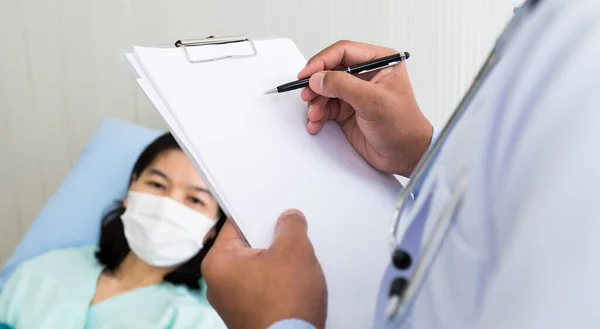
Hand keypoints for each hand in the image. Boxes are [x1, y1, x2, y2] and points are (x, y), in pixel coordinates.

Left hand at [202, 209, 327, 328]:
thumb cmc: (286, 302)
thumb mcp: (294, 251)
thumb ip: (291, 227)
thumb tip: (289, 219)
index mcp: (217, 263)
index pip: (236, 225)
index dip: (258, 213)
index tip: (275, 209)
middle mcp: (217, 285)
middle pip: (248, 247)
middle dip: (272, 241)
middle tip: (292, 236)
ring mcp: (233, 304)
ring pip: (258, 269)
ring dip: (279, 263)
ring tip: (298, 261)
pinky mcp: (250, 317)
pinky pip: (264, 289)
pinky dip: (279, 284)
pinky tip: (297, 283)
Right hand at [300, 40, 432, 176]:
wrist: (405, 155)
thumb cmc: (403, 127)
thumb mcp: (373, 101)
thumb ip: (343, 86)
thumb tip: (318, 78)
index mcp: (380, 62)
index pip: (344, 52)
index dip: (322, 61)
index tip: (307, 74)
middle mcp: (366, 75)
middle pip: (330, 70)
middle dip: (317, 85)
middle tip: (307, 95)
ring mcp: (355, 93)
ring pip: (325, 90)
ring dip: (316, 103)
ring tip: (315, 116)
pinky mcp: (347, 110)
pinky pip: (325, 107)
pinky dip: (317, 115)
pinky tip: (316, 123)